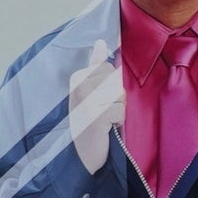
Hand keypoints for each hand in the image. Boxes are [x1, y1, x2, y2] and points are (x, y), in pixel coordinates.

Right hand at [63, 49, 124, 176]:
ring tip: (104, 120)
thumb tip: (101, 42)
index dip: (111, 86)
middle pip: (117, 81)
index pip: (110, 69)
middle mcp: (79, 86)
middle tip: (101, 112)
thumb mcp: (88, 92)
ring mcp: (86, 101)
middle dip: (116, 98)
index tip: (98, 100)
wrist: (80, 155)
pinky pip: (121, 111)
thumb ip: (96, 67)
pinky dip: (118, 122)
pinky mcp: (96, 115)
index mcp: (77, 78)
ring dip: (118, 110)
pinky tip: (105, 128)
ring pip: (121, 96)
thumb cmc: (88, 121)